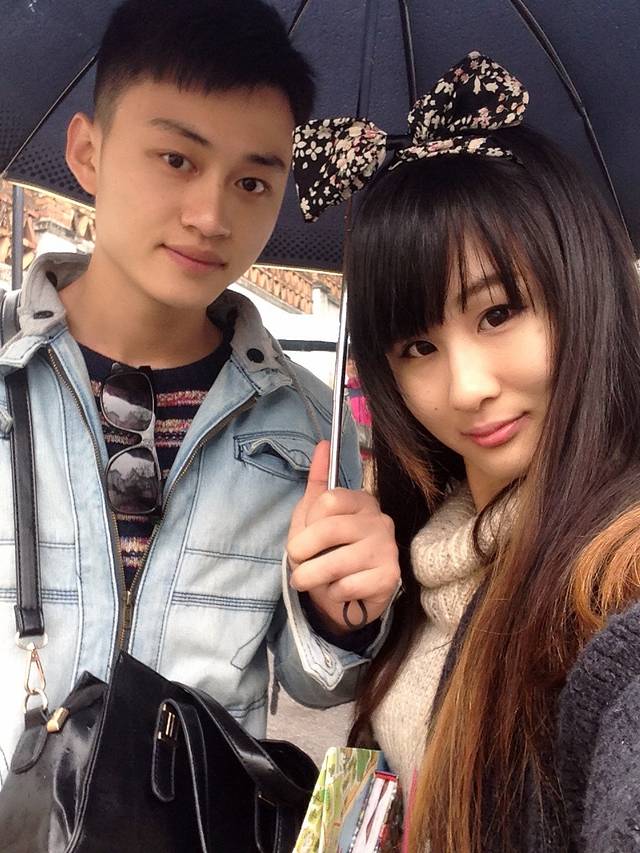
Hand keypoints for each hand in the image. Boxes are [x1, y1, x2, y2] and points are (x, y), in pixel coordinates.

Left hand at [287, 441, 399, 633]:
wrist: (344, 598)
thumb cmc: (327, 553)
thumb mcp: (313, 517)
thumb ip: (318, 481)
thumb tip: (323, 444)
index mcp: (361, 501)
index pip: (329, 500)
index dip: (308, 523)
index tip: (303, 537)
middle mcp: (380, 520)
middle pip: (329, 530)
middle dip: (301, 552)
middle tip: (297, 562)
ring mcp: (387, 548)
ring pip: (336, 562)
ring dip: (310, 576)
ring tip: (307, 580)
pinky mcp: (389, 577)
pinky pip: (348, 585)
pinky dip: (333, 592)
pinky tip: (339, 590)